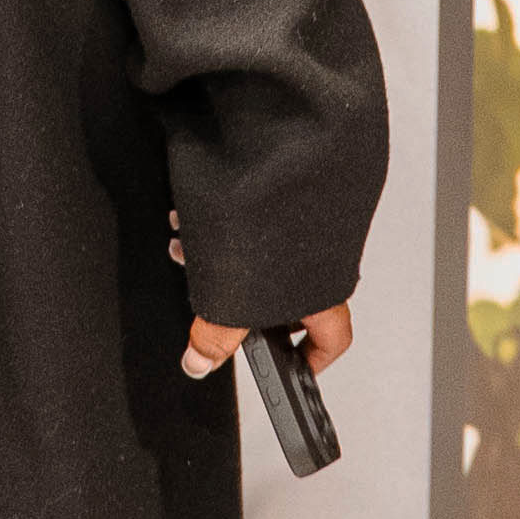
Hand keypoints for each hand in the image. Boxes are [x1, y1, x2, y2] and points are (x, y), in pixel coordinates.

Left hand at [167, 213, 354, 380]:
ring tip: (187, 251)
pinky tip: (189, 223)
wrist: (277, 147)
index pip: (332, 338)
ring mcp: (302, 229)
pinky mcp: (281, 204)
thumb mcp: (231, 298)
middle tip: (210, 306)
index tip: (293, 371)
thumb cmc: (271, 215)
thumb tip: (200, 363)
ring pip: (261, 260)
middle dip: (238, 305)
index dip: (313, 361)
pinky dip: (220, 232)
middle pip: (285, 300)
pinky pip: (250, 228)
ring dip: (220, 262)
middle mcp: (318, 260)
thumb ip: (215, 337)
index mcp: (322, 291)